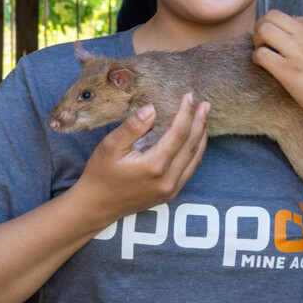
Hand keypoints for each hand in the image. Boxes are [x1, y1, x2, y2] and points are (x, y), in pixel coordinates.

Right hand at [73, 93, 208, 226]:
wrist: (96, 205)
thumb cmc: (101, 173)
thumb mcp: (110, 146)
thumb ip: (132, 127)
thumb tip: (152, 109)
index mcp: (153, 166)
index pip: (178, 134)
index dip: (185, 113)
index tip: (188, 96)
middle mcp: (167, 180)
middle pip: (191, 145)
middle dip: (200, 122)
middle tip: (205, 104)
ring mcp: (171, 190)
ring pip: (195, 159)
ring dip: (201, 136)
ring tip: (204, 118)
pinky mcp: (170, 194)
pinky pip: (190, 169)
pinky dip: (196, 152)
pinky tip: (195, 140)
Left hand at [252, 10, 302, 129]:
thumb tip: (289, 28)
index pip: (288, 17)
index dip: (280, 30)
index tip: (281, 44)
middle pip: (271, 16)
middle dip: (261, 27)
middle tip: (262, 42)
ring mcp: (298, 51)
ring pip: (263, 30)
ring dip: (257, 40)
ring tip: (262, 52)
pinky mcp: (288, 70)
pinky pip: (261, 54)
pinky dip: (256, 58)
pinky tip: (263, 65)